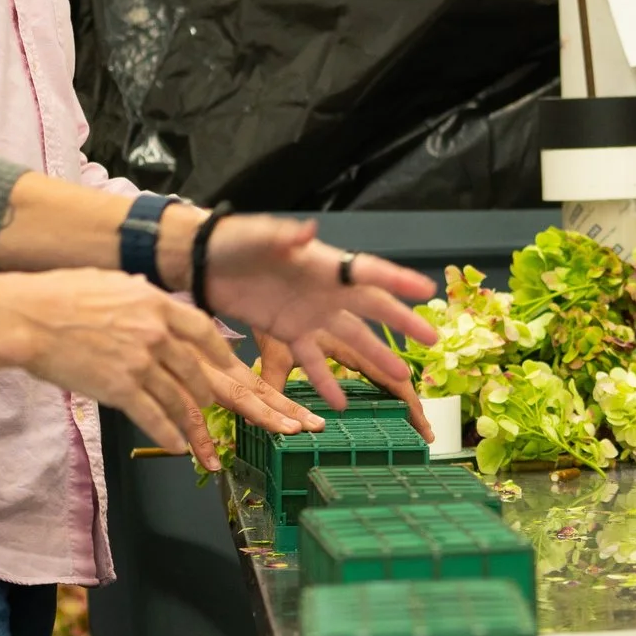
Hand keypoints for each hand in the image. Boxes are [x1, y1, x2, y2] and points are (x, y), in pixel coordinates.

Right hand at [0, 270, 319, 468]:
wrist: (27, 316)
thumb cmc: (62, 296)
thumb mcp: (114, 284)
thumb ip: (143, 299)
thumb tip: (156, 303)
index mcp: (159, 303)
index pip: (208, 335)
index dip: (230, 361)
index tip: (247, 380)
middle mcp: (157, 332)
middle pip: (206, 373)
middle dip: (242, 402)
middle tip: (277, 423)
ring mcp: (141, 360)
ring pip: (183, 399)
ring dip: (200, 429)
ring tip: (212, 451)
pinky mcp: (119, 386)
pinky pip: (153, 415)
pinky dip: (169, 435)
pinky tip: (181, 450)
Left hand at [198, 217, 440, 439]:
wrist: (205, 261)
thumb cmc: (234, 241)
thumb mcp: (258, 237)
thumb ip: (283, 237)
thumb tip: (308, 231)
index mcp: (322, 264)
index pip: (367, 272)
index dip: (398, 281)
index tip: (426, 290)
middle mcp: (324, 290)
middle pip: (371, 309)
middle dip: (401, 323)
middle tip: (431, 340)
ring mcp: (308, 313)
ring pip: (349, 338)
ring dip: (374, 357)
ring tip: (398, 378)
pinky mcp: (287, 331)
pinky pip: (311, 360)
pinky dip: (325, 381)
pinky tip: (339, 404)